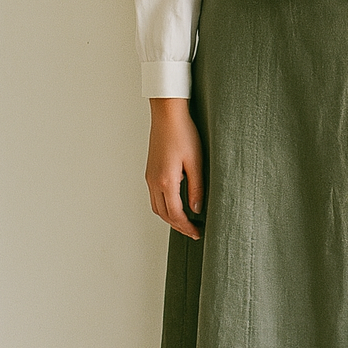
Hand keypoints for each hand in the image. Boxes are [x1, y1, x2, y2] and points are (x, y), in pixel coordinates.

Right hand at [145, 98, 203, 238]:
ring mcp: (149, 177)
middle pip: (163, 214)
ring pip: (157, 207)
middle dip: (178, 226)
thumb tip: (196, 209)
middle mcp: (154, 181)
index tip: (197, 233)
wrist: (167, 115)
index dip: (187, 226)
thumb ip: (196, 188)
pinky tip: (176, 205)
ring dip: (170, 218)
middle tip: (193, 232)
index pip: (176, 214)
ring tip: (186, 222)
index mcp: (166, 181)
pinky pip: (154, 197)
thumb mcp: (196, 162)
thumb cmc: (183, 133)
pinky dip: (165, 206)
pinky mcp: (150, 171)